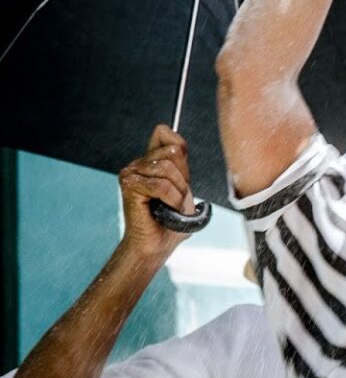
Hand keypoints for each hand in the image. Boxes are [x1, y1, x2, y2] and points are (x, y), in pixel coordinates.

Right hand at [118, 125, 194, 260]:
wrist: (158, 243)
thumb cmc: (172, 219)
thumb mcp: (183, 185)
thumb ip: (180, 161)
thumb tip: (168, 136)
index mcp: (150, 161)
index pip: (165, 134)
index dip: (181, 157)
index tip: (181, 180)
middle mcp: (137, 163)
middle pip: (172, 153)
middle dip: (182, 179)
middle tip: (175, 198)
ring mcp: (130, 172)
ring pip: (167, 169)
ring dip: (178, 192)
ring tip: (170, 205)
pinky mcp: (129, 185)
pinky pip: (161, 185)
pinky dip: (171, 199)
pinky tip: (165, 208)